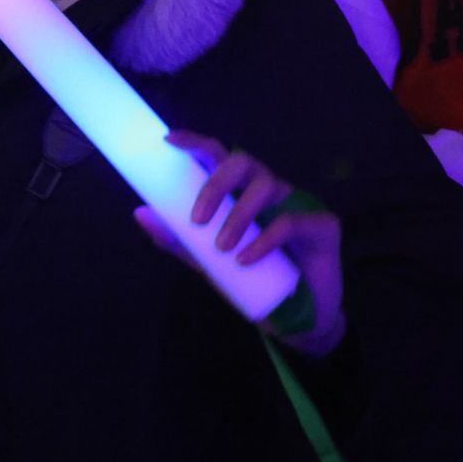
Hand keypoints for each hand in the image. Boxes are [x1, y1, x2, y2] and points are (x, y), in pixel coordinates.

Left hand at [134, 132, 345, 356]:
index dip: (195, 142)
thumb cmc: (252, 281)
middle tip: (197, 219)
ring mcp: (296, 204)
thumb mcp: (209, 262)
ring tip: (224, 248)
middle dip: (216, 184)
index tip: (168, 141)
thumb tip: (140, 213)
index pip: (218, 157)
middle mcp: (267, 191)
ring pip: (266, 185)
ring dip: (238, 215)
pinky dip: (264, 239)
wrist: (298, 320)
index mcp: (240, 192)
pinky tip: (247, 259)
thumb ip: (179, 239)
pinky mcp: (322, 225)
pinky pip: (290, 221)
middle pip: (242, 162)